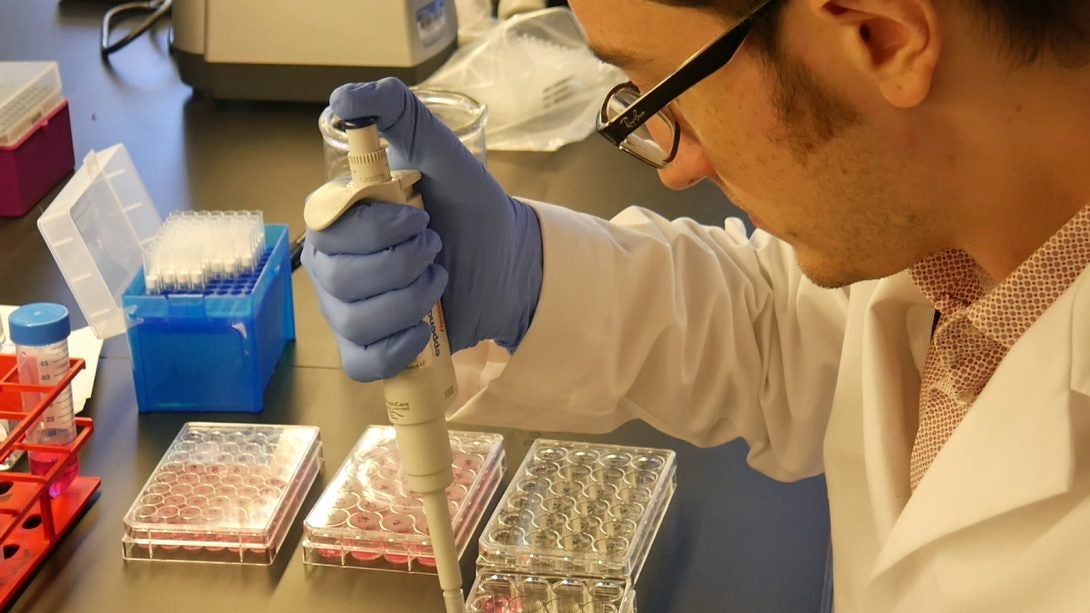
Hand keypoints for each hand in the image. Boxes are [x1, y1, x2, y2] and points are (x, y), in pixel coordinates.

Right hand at [302, 78, 542, 381]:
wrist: (511, 266)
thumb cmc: (473, 211)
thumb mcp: (447, 155)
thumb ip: (402, 115)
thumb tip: (343, 97)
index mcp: (341, 218)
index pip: (331, 229)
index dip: (380, 230)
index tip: (421, 219)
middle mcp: (333, 265)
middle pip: (341, 278)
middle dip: (405, 265)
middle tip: (436, 250)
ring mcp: (347, 311)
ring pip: (356, 320)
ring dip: (412, 302)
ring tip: (438, 283)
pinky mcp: (369, 351)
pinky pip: (363, 363)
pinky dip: (399, 350)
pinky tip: (424, 331)